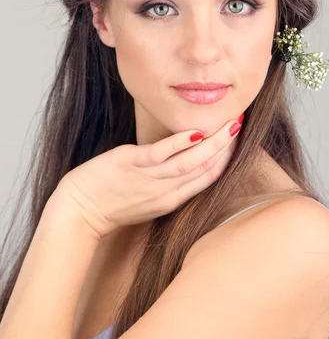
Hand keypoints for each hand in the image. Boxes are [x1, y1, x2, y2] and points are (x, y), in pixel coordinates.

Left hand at [56, 119, 242, 238]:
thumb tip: (184, 163)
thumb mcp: (148, 200)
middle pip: (205, 169)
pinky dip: (179, 143)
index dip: (226, 158)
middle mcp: (165, 192)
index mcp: (171, 200)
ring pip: (189, 161)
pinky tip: (195, 132)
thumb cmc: (113, 204)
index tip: (237, 139)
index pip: (208, 178)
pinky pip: (160, 154)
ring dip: (212, 143)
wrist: (80, 213)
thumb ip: (169, 184)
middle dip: (226, 147)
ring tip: (229, 125)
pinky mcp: (131, 165)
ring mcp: (149, 179)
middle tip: (240, 125)